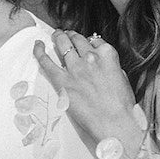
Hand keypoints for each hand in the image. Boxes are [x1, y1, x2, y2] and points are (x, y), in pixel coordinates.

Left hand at [34, 30, 139, 146]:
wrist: (115, 123)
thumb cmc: (121, 106)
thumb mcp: (122, 79)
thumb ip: (111, 68)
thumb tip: (104, 66)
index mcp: (107, 55)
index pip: (94, 41)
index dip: (87, 41)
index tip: (83, 43)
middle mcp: (90, 57)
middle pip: (77, 39)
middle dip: (70, 36)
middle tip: (65, 35)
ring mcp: (75, 68)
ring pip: (62, 44)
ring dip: (58, 37)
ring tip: (55, 36)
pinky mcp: (62, 81)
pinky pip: (46, 61)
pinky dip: (39, 51)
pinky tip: (38, 44)